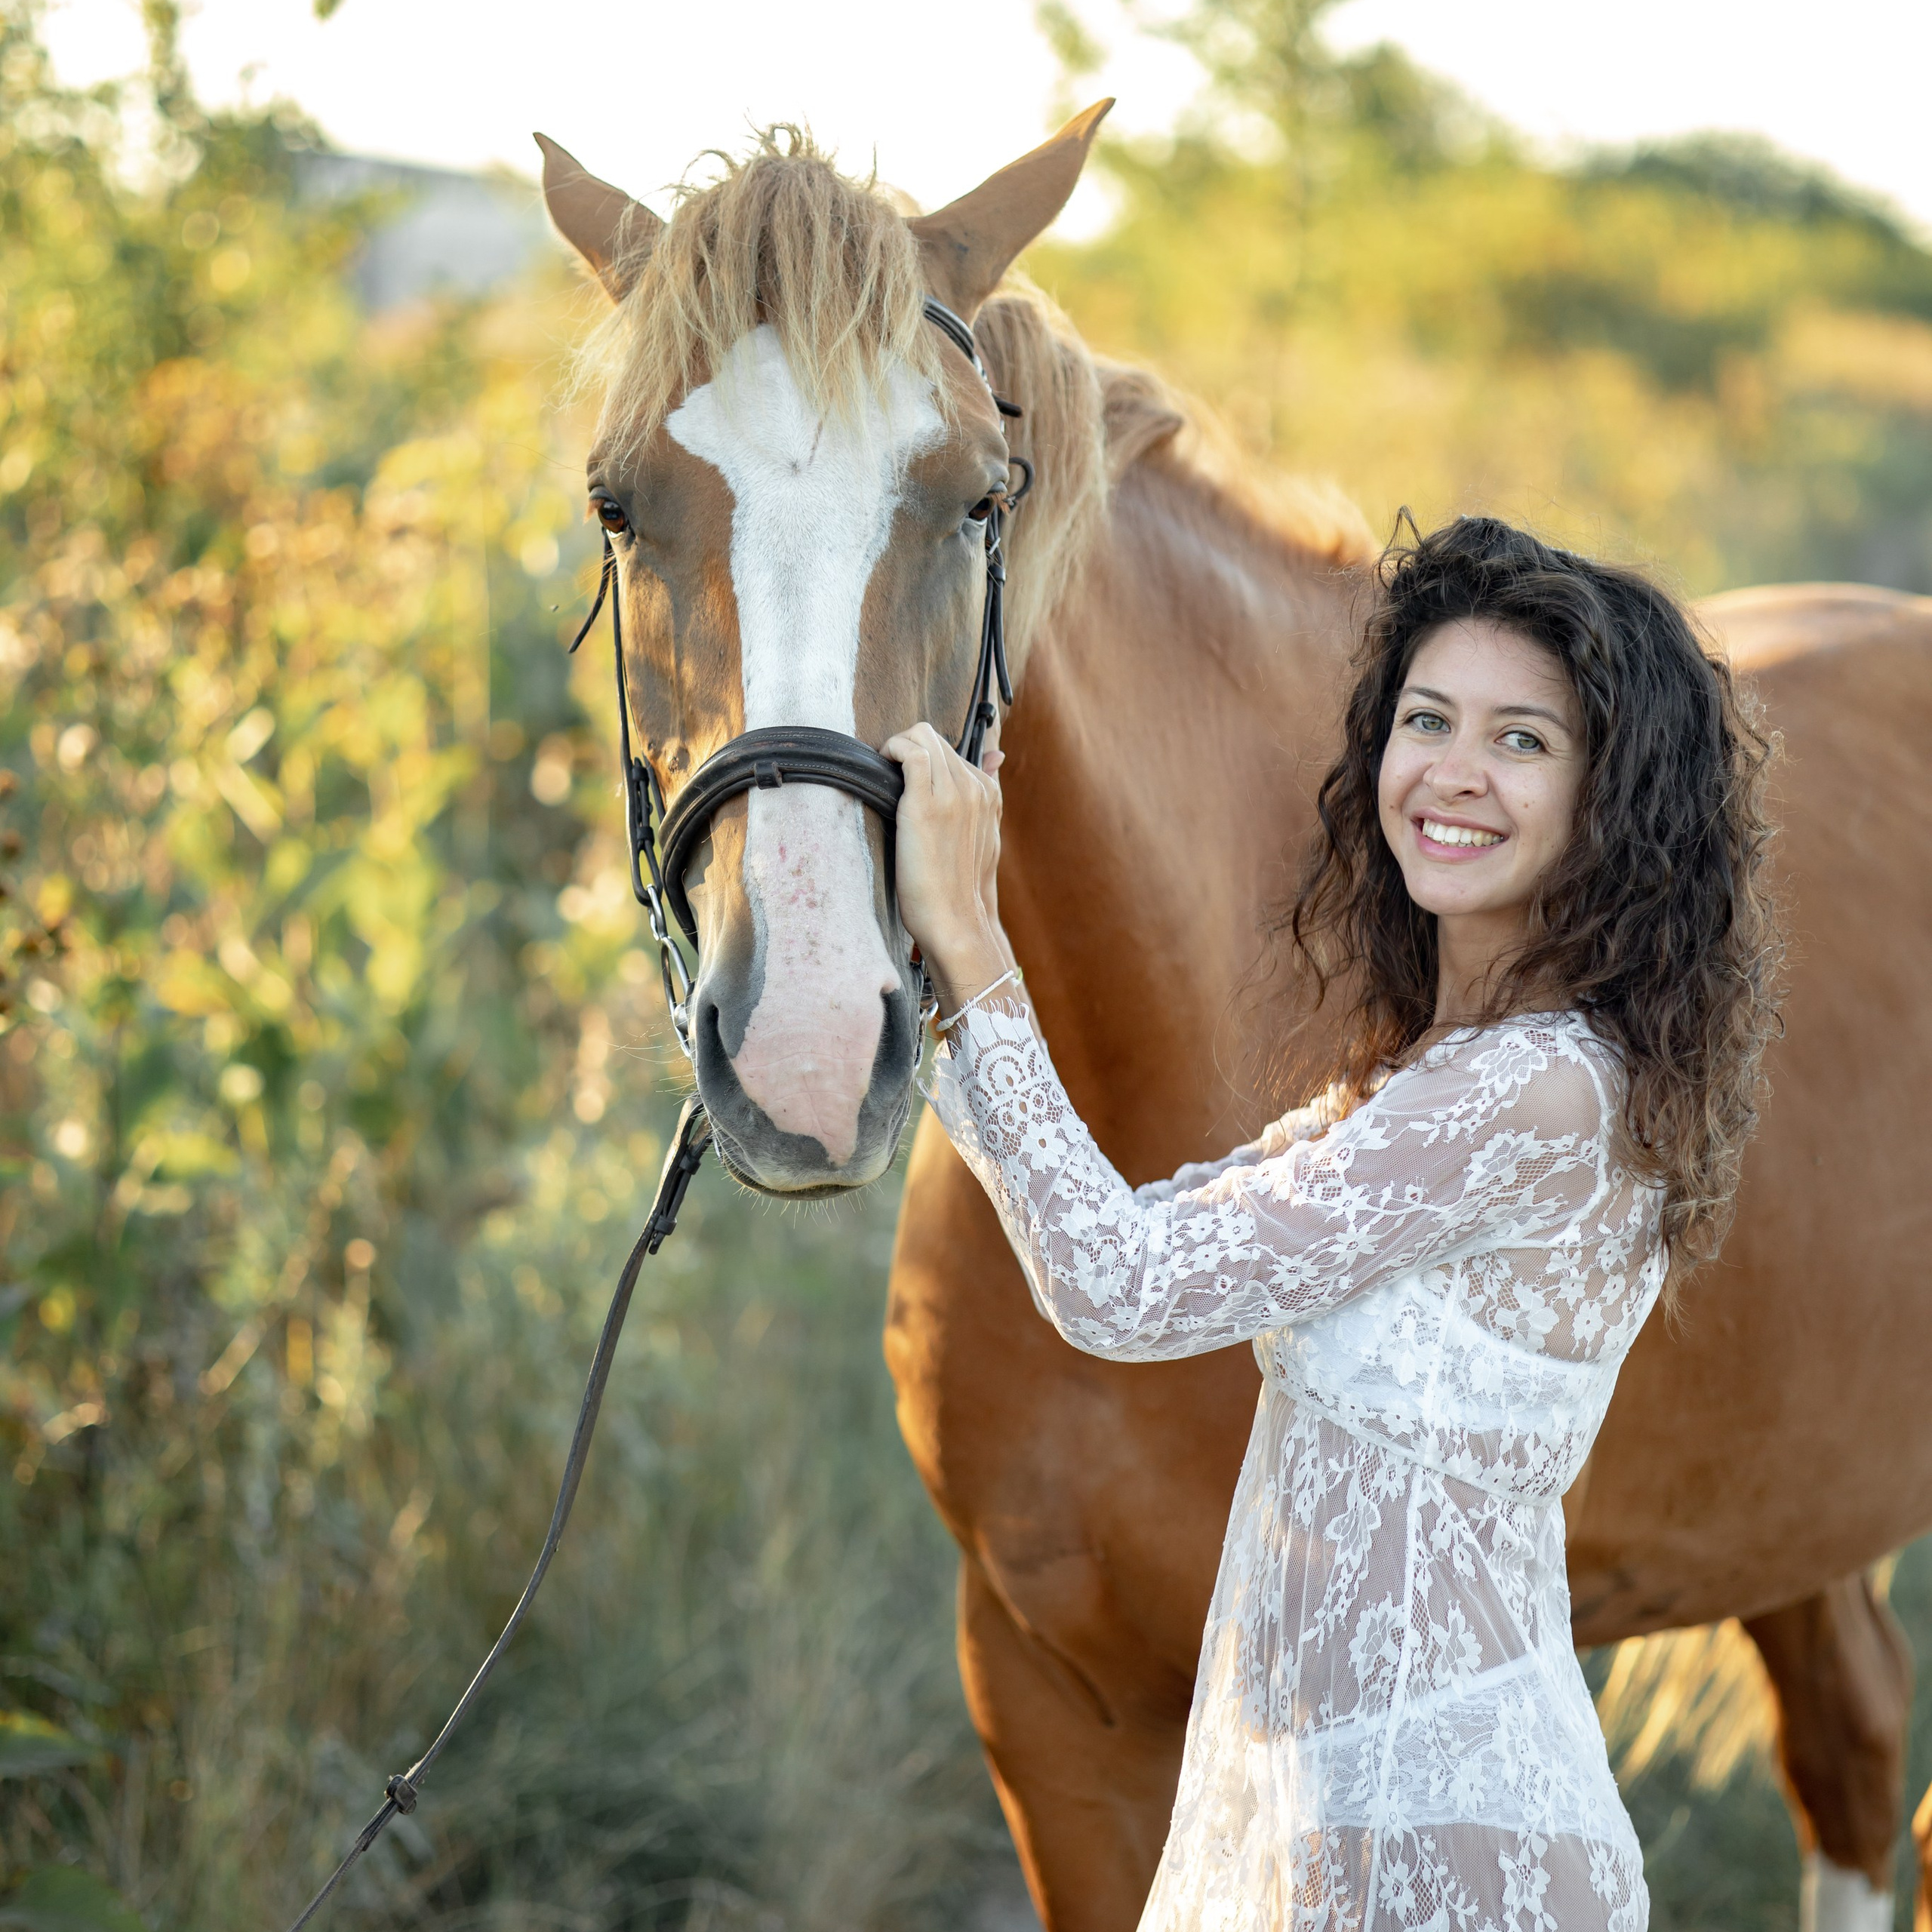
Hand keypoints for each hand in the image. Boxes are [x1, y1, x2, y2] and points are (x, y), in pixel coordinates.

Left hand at [883, 721, 1012, 1012]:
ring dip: (896, 747)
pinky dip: (892, 749)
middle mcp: (975, 788)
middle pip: (936, 739)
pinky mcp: (927, 803)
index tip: (903, 780)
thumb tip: (997, 757)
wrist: (955, 921)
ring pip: (924, 736)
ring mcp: (954, 793)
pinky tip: (881, 768)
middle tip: (888, 777)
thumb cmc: (958, 888)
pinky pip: (912, 751)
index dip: (923, 759)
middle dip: (907, 750)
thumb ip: (987, 796)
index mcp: (988, 795)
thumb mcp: (980, 839)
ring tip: (883, 774)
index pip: (952, 751)